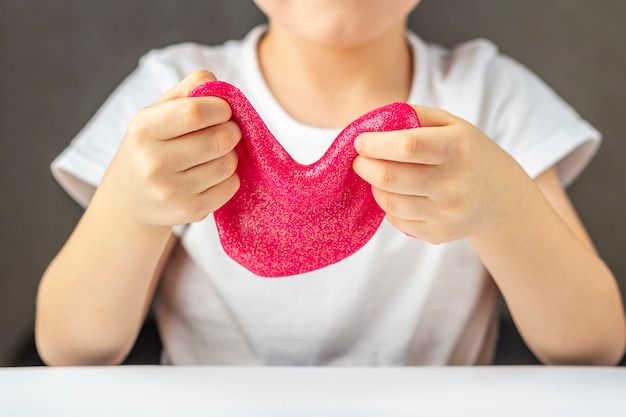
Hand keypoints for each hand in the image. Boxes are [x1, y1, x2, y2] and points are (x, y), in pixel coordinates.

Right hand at [102, 71, 241, 226]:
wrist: (130, 198)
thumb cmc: (151, 144)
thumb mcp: (157, 112)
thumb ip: (188, 90)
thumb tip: (218, 83)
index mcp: (143, 130)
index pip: (195, 112)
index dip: (220, 108)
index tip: (223, 110)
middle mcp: (153, 163)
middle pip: (219, 139)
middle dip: (232, 130)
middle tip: (225, 130)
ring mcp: (172, 192)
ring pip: (228, 164)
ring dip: (230, 154)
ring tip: (214, 153)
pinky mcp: (190, 212)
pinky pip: (230, 186)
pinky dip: (229, 177)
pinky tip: (212, 174)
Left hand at [352, 105, 529, 243]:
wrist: (502, 197)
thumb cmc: (467, 153)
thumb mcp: (451, 124)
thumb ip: (413, 116)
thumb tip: (371, 122)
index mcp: (458, 148)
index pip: (406, 146)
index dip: (375, 144)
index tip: (361, 141)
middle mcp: (455, 184)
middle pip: (390, 178)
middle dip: (364, 166)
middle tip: (360, 160)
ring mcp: (447, 213)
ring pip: (388, 202)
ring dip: (374, 186)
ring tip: (380, 175)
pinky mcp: (439, 234)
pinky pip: (396, 220)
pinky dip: (388, 205)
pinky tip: (398, 194)